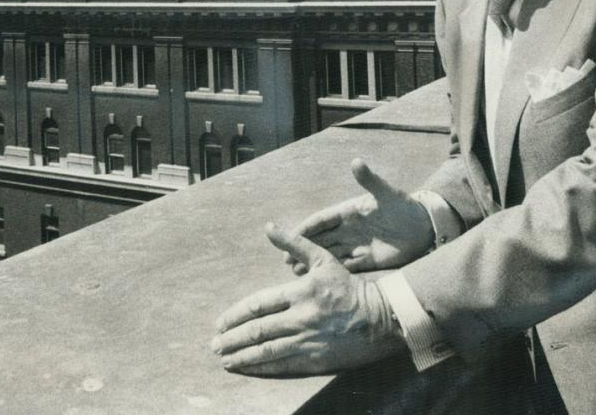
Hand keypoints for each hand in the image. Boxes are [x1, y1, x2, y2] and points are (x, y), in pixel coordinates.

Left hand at [211, 223, 400, 376]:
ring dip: (242, 356)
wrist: (381, 317)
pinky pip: (283, 365)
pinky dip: (262, 368)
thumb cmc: (349, 286)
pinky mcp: (316, 359)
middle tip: (215, 344)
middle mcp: (300, 317)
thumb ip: (294, 243)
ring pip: (267, 350)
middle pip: (258, 330)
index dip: (236, 315)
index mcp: (299, 292)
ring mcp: (308, 340)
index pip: (258, 305)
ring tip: (224, 359)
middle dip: (232, 339)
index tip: (220, 323)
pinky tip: (248, 369)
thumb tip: (268, 226)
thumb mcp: (323, 259)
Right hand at [289, 158, 433, 274]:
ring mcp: (356, 245)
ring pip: (329, 255)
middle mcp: (348, 229)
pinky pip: (346, 266)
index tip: (289, 235)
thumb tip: (355, 162)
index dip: (305, 228)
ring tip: (295, 272)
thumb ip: (369, 179)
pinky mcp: (367, 260)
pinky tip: (320, 279)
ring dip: (313, 262)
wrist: (424, 226)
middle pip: (320, 240)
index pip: (321, 220)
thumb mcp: (386, 192)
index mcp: (348, 211)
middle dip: (302, 249)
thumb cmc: (404, 205)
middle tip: (285, 259)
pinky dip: (332, 272)